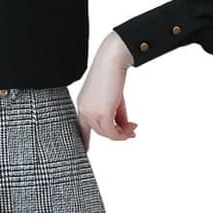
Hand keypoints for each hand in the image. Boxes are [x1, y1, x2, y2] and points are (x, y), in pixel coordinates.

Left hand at [75, 32, 137, 152]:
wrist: (112, 61)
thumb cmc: (112, 74)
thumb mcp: (112, 98)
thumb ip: (114, 114)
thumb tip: (123, 129)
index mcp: (82, 104)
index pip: (80, 128)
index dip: (83, 141)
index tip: (86, 151)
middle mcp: (83, 109)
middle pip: (100, 131)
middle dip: (117, 133)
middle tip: (131, 129)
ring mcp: (90, 112)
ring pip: (107, 133)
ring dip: (122, 132)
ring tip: (133, 126)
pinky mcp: (101, 113)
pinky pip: (113, 133)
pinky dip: (123, 133)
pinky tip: (132, 126)